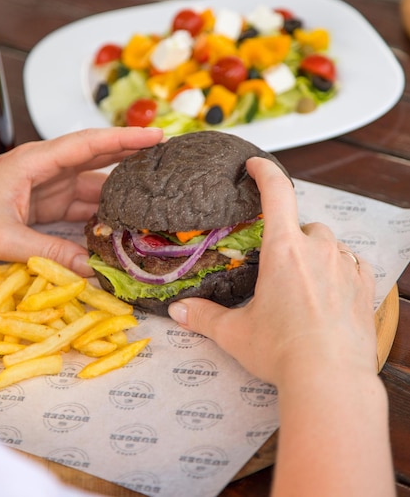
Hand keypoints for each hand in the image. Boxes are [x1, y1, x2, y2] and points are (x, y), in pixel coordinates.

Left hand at [0, 126, 162, 275]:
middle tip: (166, 160)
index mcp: (35, 162)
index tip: (156, 135)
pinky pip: (81, 208)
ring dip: (118, 195)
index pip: (89, 144)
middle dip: (131, 157)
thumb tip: (93, 270)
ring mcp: (46, 188)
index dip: (124, 138)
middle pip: (97, 158)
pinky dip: (100, 216)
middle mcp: (46, 170)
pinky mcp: (45, 207)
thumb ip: (49, 252)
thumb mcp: (3, 237)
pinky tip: (119, 226)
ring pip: (92, 186)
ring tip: (151, 200)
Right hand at [169, 157, 376, 385]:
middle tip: (277, 269)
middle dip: (289, 240)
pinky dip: (341, 270)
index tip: (255, 164)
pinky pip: (353, 264)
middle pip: (302, 226)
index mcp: (283, 249)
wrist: (330, 378)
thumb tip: (178, 312)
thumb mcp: (236, 333)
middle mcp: (317, 249)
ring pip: (328, 245)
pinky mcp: (365, 286)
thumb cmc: (282, 351)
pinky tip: (331, 291)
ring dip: (315, 255)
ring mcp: (345, 265)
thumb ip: (204, 317)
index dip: (264, 171)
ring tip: (303, 285)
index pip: (276, 192)